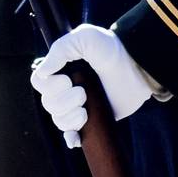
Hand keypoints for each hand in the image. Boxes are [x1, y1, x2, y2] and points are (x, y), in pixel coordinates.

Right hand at [30, 24, 153, 145]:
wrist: (138, 68)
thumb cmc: (112, 49)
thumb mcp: (85, 38)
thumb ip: (60, 50)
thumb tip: (42, 72)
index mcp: (62, 68)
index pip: (39, 82)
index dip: (48, 85)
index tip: (67, 80)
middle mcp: (67, 87)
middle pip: (48, 103)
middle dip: (64, 101)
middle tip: (83, 93)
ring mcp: (79, 104)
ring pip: (58, 119)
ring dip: (69, 118)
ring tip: (86, 110)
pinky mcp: (92, 119)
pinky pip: (72, 134)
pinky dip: (71, 138)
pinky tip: (76, 139)